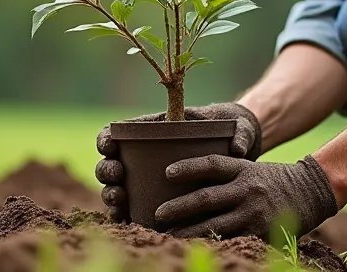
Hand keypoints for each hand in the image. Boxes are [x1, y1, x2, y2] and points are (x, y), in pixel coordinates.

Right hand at [94, 102, 262, 220]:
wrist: (238, 152)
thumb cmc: (232, 132)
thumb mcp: (236, 128)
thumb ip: (239, 133)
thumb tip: (239, 149)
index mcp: (155, 129)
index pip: (119, 131)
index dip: (107, 138)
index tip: (110, 144)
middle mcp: (144, 154)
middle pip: (111, 161)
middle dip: (107, 169)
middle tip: (116, 174)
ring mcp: (146, 178)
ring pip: (117, 186)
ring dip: (111, 193)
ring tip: (119, 198)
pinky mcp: (154, 198)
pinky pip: (130, 207)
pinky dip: (123, 214)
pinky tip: (124, 218)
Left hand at [154, 154, 337, 239]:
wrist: (313, 190)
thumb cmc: (274, 180)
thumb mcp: (252, 169)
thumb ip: (227, 176)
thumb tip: (190, 185)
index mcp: (244, 169)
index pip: (211, 164)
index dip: (187, 167)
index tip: (166, 173)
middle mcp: (247, 189)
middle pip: (206, 198)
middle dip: (177, 207)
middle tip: (156, 215)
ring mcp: (254, 213)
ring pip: (214, 225)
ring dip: (189, 232)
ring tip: (169, 236)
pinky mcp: (261, 233)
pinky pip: (232, 241)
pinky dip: (213, 244)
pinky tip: (198, 248)